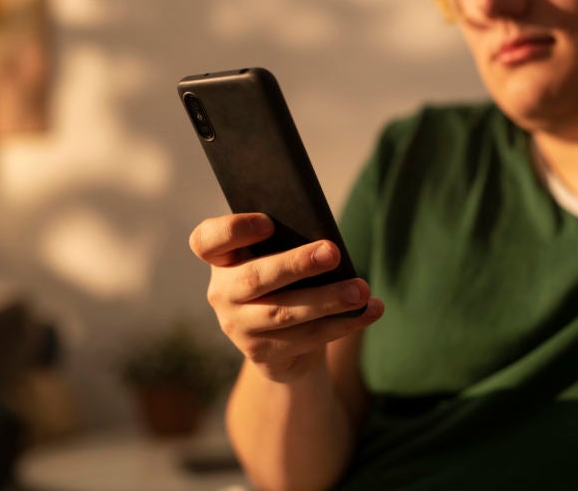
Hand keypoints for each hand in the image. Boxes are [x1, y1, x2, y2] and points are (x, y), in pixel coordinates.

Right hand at [189, 213, 383, 382]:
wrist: (283, 334)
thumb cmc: (285, 276)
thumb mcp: (280, 255)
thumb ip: (290, 245)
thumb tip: (328, 245)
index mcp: (221, 258)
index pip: (207, 240)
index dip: (234, 230)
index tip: (268, 222)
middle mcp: (222, 293)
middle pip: (254, 278)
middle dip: (296, 265)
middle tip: (333, 252)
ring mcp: (238, 327)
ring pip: (284, 314)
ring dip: (327, 300)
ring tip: (360, 290)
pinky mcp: (262, 354)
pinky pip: (307, 337)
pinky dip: (344, 323)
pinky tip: (370, 310)